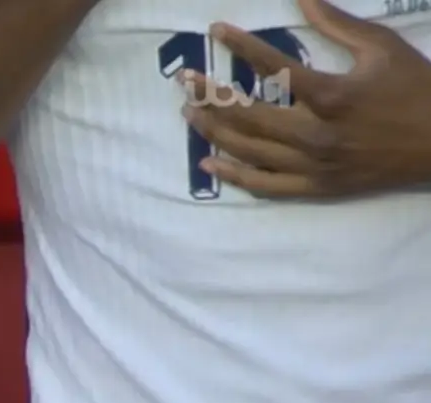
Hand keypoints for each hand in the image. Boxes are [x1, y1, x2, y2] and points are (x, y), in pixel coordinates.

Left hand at [180, 0, 430, 196]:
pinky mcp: (316, 188)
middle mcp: (315, 135)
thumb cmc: (417, 89)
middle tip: (185, 79)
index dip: (241, 46)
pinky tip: (209, 162)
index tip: (216, 31)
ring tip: (189, 112)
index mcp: (331, 96)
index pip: (273, 68)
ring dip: (213, 131)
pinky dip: (233, 174)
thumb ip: (338, 23)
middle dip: (211, 95)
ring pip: (248, 151)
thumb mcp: (383, 48)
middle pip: (247, 115)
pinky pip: (265, 185)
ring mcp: (313, 165)